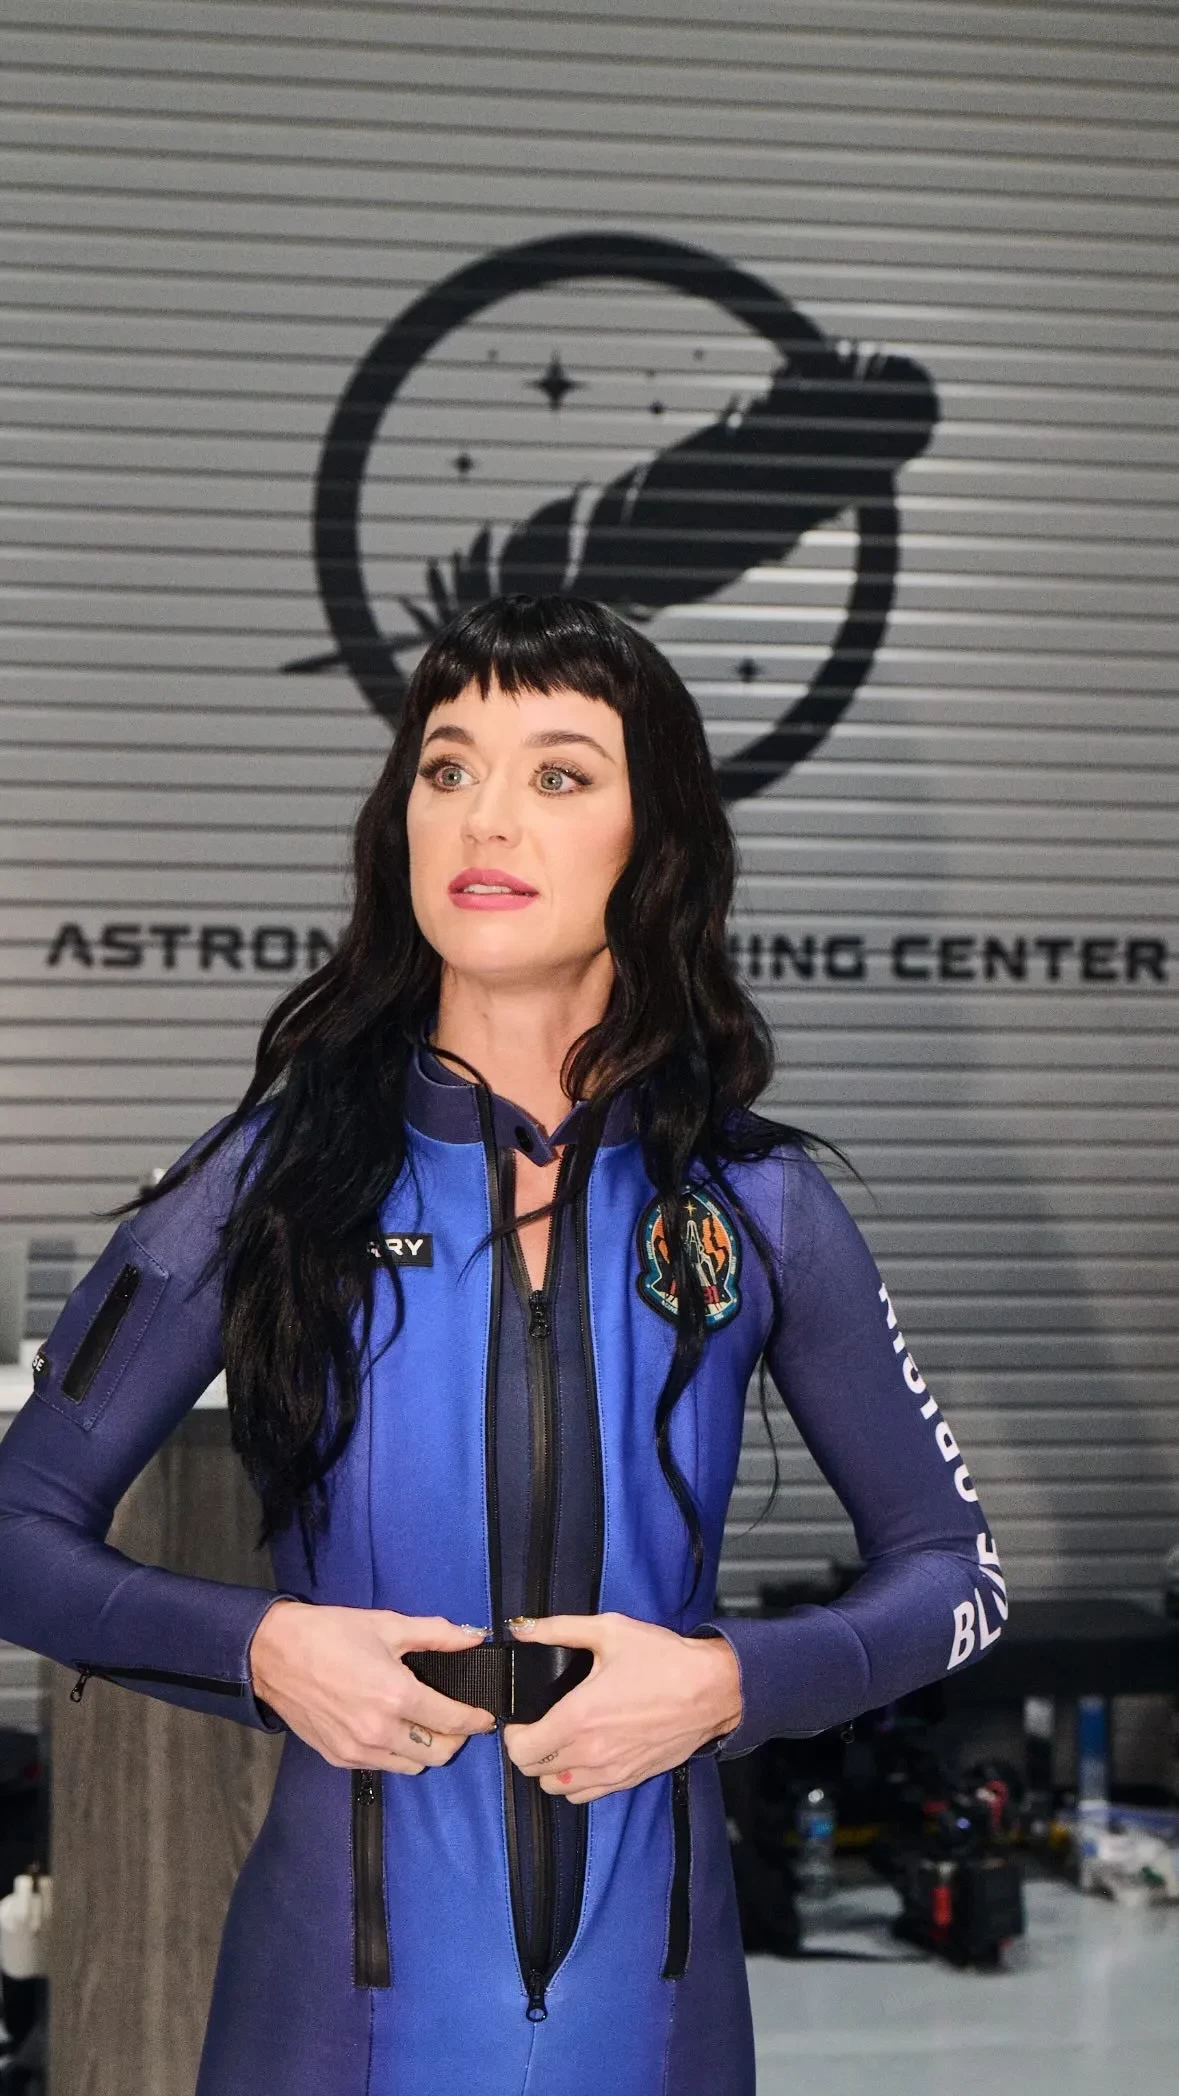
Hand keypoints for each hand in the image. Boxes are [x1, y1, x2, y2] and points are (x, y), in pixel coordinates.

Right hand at [247, 1600, 496, 1771]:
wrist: (273, 1653)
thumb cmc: (332, 1633)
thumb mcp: (388, 1624)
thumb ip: (437, 1633)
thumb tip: (475, 1636)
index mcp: (396, 1696)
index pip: (452, 1721)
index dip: (476, 1720)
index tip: (485, 1717)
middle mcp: (379, 1731)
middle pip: (438, 1754)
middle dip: (455, 1738)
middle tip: (455, 1718)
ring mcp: (357, 1751)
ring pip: (412, 1766)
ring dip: (427, 1749)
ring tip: (425, 1724)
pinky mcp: (339, 1759)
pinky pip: (383, 1766)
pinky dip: (397, 1753)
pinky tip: (393, 1729)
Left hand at [501, 1612, 741, 1802]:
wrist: (713, 1690)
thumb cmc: (664, 1659)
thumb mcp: (609, 1631)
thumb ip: (558, 1629)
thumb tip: (521, 1629)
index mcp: (579, 1717)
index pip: (522, 1750)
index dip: (512, 1734)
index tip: (520, 1718)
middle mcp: (591, 1752)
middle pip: (533, 1771)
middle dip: (527, 1748)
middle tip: (537, 1725)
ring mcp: (611, 1771)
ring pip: (556, 1788)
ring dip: (549, 1768)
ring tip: (557, 1740)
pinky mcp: (629, 1779)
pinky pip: (584, 1795)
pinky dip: (573, 1781)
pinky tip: (582, 1756)